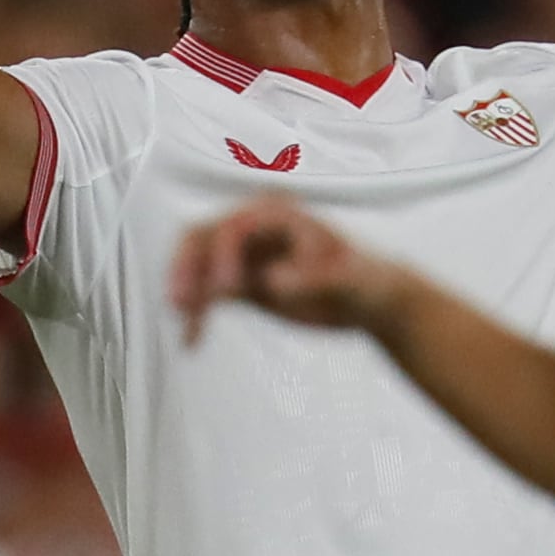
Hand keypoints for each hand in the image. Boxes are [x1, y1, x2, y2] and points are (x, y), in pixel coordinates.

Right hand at [170, 199, 411, 341]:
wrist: (372, 300)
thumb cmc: (366, 279)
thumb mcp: (348, 279)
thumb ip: (313, 277)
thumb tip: (273, 279)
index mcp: (280, 216)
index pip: (235, 227)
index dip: (223, 255)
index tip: (225, 288)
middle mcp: (256, 230)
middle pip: (202, 237)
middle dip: (187, 266)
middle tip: (182, 301)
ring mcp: (247, 256)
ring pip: (198, 265)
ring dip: (186, 291)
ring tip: (186, 324)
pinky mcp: (244, 283)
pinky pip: (207, 293)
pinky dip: (196, 313)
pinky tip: (192, 339)